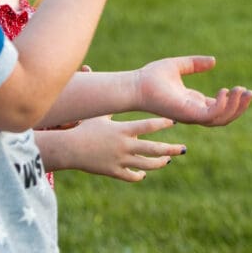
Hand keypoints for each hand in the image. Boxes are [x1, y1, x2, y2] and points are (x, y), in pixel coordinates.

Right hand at [37, 116, 184, 181]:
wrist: (68, 149)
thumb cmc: (82, 128)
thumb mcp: (98, 115)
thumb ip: (109, 104)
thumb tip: (102, 77)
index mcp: (123, 130)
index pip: (149, 126)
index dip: (164, 123)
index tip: (175, 121)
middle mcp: (125, 146)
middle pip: (154, 149)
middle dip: (170, 149)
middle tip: (183, 149)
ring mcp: (120, 160)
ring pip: (146, 165)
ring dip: (159, 163)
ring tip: (168, 160)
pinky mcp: (113, 172)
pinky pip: (131, 176)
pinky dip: (139, 175)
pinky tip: (143, 173)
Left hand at [134, 55, 251, 125]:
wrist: (136, 85)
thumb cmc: (152, 77)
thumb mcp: (179, 65)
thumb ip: (195, 64)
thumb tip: (213, 61)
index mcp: (194, 103)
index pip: (220, 108)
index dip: (234, 101)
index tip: (244, 89)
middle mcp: (194, 112)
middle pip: (224, 117)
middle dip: (239, 108)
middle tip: (249, 93)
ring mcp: (192, 115)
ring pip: (221, 119)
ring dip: (234, 108)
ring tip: (240, 91)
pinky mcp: (187, 114)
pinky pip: (210, 115)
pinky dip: (221, 106)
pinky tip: (224, 91)